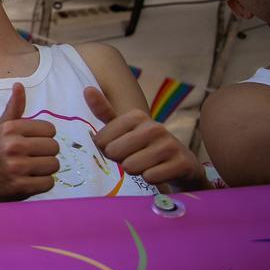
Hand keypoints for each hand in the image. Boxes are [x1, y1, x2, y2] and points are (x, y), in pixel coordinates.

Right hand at [0, 83, 58, 203]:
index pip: (49, 129)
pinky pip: (49, 183)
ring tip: (30, 170)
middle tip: (30, 158)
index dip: (42, 137)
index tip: (30, 143)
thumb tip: (19, 85)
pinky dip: (42, 184)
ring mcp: (17, 167)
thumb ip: (14, 108)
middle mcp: (12, 145)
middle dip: (45, 154)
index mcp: (9, 128)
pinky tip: (29, 182)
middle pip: (54, 147)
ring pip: (54, 165)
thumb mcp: (0, 129)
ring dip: (45, 170)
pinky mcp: (21, 187)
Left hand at [85, 87, 207, 189]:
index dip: (108, 149)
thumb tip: (87, 89)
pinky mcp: (181, 163)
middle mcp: (154, 127)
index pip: (101, 141)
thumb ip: (104, 111)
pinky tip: (160, 172)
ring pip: (130, 167)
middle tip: (135, 157)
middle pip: (113, 153)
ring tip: (148, 164)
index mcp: (136, 116)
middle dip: (121, 160)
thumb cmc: (145, 145)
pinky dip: (151, 179)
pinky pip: (149, 177)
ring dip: (136, 171)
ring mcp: (169, 145)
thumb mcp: (124, 128)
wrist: (182, 163)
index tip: (122, 147)